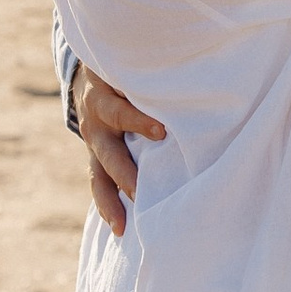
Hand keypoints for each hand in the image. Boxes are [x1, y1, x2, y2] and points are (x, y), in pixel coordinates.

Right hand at [75, 69, 164, 230]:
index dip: (138, 120)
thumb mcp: (134, 64)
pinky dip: (107, 206)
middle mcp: (96, 116)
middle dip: (125, 169)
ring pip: (99, 172)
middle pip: (109, 148)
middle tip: (141, 190)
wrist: (89, 77)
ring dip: (112, 198)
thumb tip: (201, 69)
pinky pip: (98, 184)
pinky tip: (120, 228)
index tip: (161, 132)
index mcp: (106, 91)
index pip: (121, 108)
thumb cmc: (128, 69)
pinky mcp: (95, 157)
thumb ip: (157, 71)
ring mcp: (93, 140)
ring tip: (123, 223)